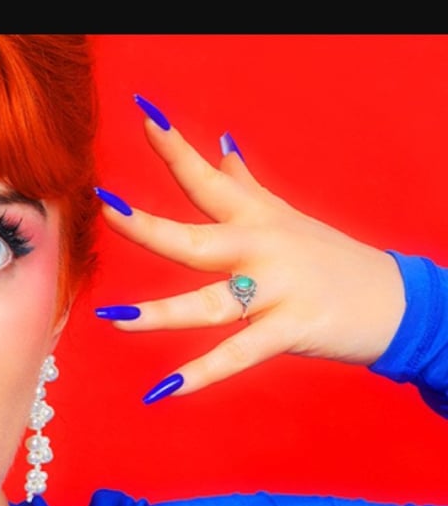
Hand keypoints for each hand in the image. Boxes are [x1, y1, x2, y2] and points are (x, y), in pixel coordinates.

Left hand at [95, 96, 404, 402]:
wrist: (398, 301)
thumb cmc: (330, 257)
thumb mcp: (286, 216)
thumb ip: (247, 185)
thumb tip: (223, 144)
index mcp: (256, 219)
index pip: (208, 178)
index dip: (174, 148)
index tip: (143, 115)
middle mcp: (262, 249)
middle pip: (196, 238)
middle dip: (150, 226)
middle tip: (108, 209)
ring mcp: (277, 290)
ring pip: (208, 303)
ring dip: (159, 314)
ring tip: (113, 319)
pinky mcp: (292, 329)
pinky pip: (238, 354)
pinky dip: (203, 374)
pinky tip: (164, 390)